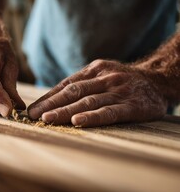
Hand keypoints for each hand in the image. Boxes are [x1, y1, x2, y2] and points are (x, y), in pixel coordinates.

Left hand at [27, 60, 167, 126]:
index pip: (66, 85)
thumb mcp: (101, 76)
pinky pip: (109, 112)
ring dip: (65, 111)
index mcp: (94, 70)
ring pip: (87, 102)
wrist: (160, 80)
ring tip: (47, 119)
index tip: (32, 109)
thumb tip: (50, 101)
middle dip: (51, 104)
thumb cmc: (122, 82)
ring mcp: (118, 91)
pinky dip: (92, 116)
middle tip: (33, 115)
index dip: (47, 98)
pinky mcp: (132, 105)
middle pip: (72, 92)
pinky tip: (78, 121)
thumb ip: (81, 85)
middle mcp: (104, 78)